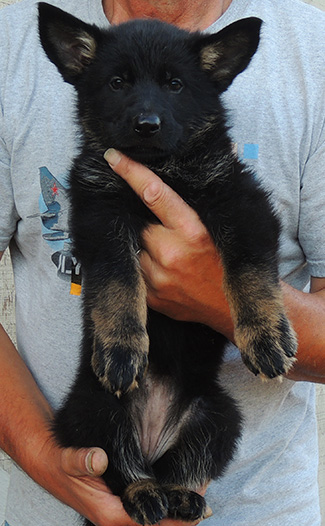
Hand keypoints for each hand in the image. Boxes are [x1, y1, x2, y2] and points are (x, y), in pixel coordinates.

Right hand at [40, 442, 204, 525]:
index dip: (174, 519)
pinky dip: (167, 507)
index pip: (149, 524)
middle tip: (207, 503)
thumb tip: (98, 459)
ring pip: (155, 521)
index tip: (198, 511)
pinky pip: (149, 512)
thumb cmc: (62, 464)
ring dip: (176, 513)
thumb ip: (82, 460)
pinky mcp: (123, 506)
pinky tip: (181, 495)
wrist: (52, 465)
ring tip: (202, 500)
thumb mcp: (69, 459)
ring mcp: (121, 514)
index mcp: (109, 514)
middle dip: (181, 518)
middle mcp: (118, 519)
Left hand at [104, 149, 233, 339]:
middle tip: (162, 229)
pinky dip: (144, 266)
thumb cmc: (230, 263)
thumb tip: (228, 147)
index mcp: (193, 231)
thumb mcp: (226, 226)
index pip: (154, 193)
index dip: (131, 172)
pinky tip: (162, 268)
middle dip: (145, 222)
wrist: (233, 309)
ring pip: (134, 248)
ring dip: (144, 245)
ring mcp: (159, 278)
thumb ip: (214, 192)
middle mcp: (172, 253)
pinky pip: (137, 272)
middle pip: (139, 223)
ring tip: (166, 251)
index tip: (113, 157)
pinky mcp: (152, 297)